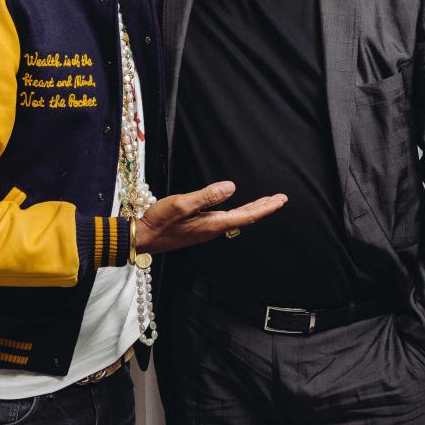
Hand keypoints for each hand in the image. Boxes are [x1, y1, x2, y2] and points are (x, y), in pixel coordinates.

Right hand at [135, 181, 286, 254]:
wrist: (143, 237)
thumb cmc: (160, 221)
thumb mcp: (183, 204)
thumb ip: (208, 196)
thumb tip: (231, 187)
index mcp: (213, 224)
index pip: (246, 215)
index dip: (265, 207)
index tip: (281, 200)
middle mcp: (213, 229)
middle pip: (245, 217)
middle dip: (264, 207)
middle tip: (280, 199)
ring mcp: (206, 230)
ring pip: (236, 218)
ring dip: (252, 210)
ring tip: (265, 202)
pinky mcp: (198, 228)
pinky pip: (225, 219)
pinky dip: (238, 212)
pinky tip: (237, 209)